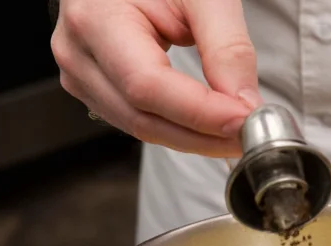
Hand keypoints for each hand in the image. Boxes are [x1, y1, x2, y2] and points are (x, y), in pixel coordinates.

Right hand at [50, 0, 260, 156]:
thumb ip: (227, 46)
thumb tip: (245, 105)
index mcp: (96, 19)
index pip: (148, 85)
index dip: (200, 112)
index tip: (244, 121)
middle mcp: (79, 53)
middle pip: (144, 117)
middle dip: (204, 135)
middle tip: (250, 136)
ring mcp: (82, 75)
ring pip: (142, 128)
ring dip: (195, 140)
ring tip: (237, 134)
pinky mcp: (95, 88)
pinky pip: (140, 122)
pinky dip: (180, 130)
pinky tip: (211, 129)